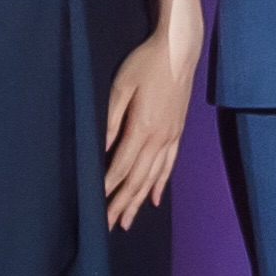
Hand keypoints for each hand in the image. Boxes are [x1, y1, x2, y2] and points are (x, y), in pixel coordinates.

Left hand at [103, 19, 201, 228]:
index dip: (108, 187)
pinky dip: (160, 185)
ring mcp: (171, 137)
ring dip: (139, 201)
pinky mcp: (178, 133)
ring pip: (154, 177)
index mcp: (143, 127)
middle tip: (108, 225)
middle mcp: (160, 138)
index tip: (96, 205)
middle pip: (138, 179)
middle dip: (121, 203)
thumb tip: (101, 148)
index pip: (121, 165)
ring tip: (126, 221)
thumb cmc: (146, 63)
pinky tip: (154, 200)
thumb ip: (110, 118)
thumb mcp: (121, 85)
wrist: (180, 50)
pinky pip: (169, 165)